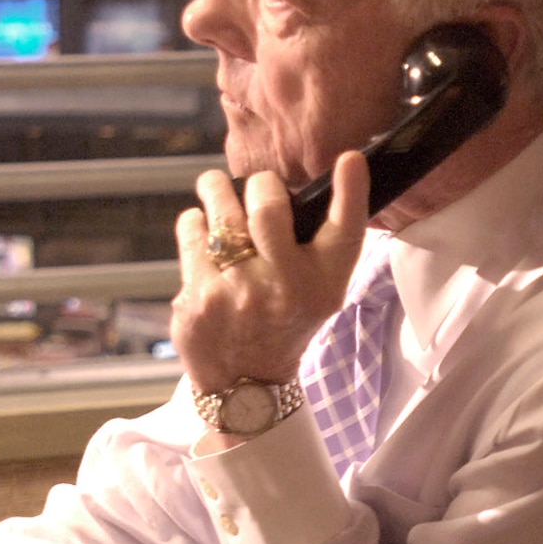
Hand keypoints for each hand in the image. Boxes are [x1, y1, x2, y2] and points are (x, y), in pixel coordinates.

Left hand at [171, 154, 371, 397]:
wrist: (246, 383)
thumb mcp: (322, 291)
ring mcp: (238, 294)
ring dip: (216, 190)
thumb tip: (333, 171)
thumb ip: (323, 243)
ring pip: (220, 211)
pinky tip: (202, 233)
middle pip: (268, 208)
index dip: (351, 192)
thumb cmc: (287, 320)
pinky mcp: (198, 298)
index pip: (345, 230)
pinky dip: (195, 224)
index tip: (350, 160)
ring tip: (216, 189)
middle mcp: (284, 288)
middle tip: (254, 184)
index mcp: (323, 285)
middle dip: (259, 184)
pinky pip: (191, 232)